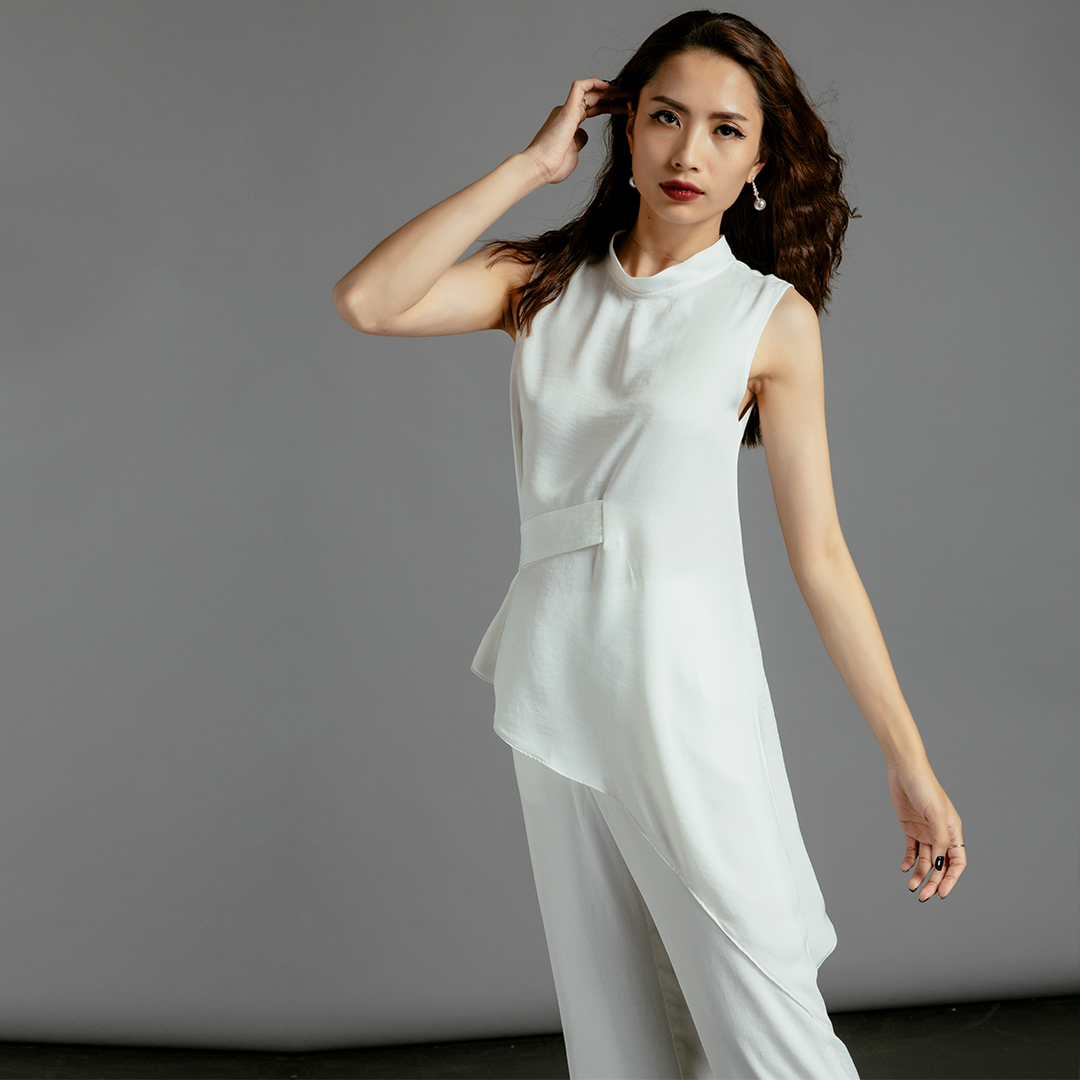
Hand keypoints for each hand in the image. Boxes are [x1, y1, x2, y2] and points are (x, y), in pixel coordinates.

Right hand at [521, 77, 631, 185]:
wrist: (540, 167)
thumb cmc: (553, 166)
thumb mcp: (573, 153)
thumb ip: (579, 142)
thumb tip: (583, 136)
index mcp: (570, 123)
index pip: (593, 108)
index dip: (610, 107)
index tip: (625, 109)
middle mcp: (567, 113)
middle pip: (595, 99)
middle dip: (614, 98)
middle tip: (632, 99)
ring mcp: (566, 110)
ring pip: (590, 91)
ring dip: (610, 91)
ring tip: (627, 93)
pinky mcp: (566, 109)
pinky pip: (580, 87)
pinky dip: (594, 82)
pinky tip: (608, 86)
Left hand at [887, 758, 965, 899]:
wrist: (903, 769)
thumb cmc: (924, 786)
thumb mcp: (935, 813)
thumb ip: (940, 838)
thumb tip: (941, 863)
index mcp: (953, 830)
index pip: (957, 862)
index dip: (952, 879)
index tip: (943, 894)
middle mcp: (940, 833)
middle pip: (940, 865)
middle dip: (934, 882)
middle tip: (923, 896)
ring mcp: (925, 831)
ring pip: (926, 860)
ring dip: (920, 875)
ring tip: (911, 887)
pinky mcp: (910, 827)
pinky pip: (912, 849)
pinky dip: (909, 861)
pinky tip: (905, 869)